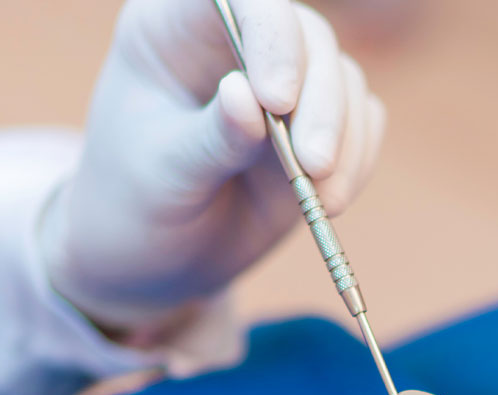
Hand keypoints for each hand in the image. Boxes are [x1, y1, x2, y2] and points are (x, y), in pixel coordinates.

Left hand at [45, 0, 384, 332]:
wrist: (154, 261)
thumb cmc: (136, 207)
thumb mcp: (161, 177)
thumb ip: (209, 138)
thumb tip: (247, 96)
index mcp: (176, 29)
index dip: (271, 35)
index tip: (277, 101)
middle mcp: (235, 42)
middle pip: (306, 36)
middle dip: (321, 102)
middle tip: (313, 165)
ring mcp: (282, 81)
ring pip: (342, 76)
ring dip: (345, 138)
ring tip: (324, 199)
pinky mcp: (317, 122)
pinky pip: (362, 121)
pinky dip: (358, 159)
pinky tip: (330, 200)